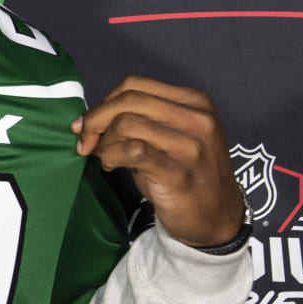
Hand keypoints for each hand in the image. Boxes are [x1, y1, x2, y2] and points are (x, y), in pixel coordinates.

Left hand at [71, 75, 244, 247]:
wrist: (216, 219)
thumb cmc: (186, 176)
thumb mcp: (170, 138)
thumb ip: (140, 121)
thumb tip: (91, 120)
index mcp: (195, 102)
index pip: (136, 85)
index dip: (104, 102)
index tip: (88, 123)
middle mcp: (196, 118)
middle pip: (129, 100)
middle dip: (96, 119)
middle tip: (85, 140)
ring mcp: (190, 145)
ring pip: (127, 123)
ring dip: (104, 142)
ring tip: (104, 157)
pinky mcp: (179, 173)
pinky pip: (133, 150)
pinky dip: (111, 155)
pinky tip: (111, 165)